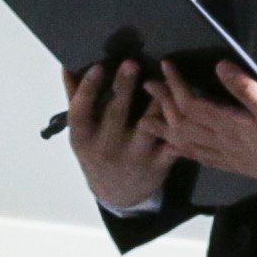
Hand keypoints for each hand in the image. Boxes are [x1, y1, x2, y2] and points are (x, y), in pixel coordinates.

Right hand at [64, 61, 177, 213]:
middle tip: (132, 62)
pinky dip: (180, 128)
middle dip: (123, 88)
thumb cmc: (97, 151)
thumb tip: (68, 65)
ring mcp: (134, 157)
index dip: (87, 90)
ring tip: (164, 77)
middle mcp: (106, 148)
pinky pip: (171, 144)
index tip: (98, 66)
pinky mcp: (158, 164)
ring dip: (157, 101)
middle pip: (116, 115)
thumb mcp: (82, 132)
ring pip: (148, 126)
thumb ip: (75, 99)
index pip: (80, 112)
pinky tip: (188, 106)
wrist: (118, 194)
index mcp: (83, 138)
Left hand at [146, 61, 256, 205]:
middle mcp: (220, 141)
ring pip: (186, 141)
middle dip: (164, 103)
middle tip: (148, 85)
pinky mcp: (231, 164)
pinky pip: (199, 157)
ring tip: (146, 119)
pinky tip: (175, 147)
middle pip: (183, 122)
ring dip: (165, 128)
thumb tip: (219, 67)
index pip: (192, 103)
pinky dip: (182, 150)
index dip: (176, 84)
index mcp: (230, 125)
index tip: (166, 65)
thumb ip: (246, 89)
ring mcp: (224, 155)